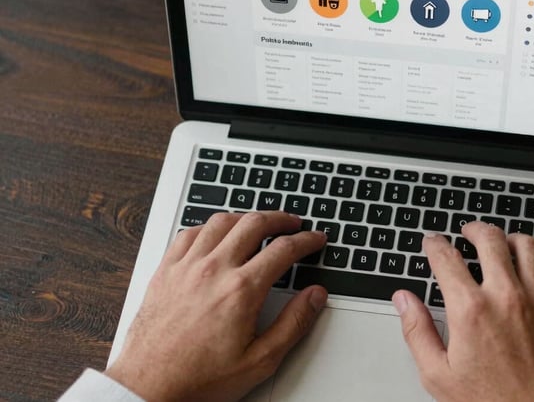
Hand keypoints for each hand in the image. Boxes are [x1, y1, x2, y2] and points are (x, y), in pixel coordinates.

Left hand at [105, 211, 327, 401]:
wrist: (149, 388)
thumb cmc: (199, 379)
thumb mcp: (260, 360)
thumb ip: (293, 324)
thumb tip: (315, 296)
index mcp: (241, 290)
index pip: (284, 250)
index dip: (306, 240)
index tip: (315, 239)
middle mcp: (214, 270)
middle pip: (254, 223)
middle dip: (280, 218)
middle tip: (292, 223)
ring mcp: (186, 267)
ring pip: (221, 221)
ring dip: (245, 217)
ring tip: (258, 223)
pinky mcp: (165, 271)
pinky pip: (189, 233)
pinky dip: (209, 227)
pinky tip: (216, 233)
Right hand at [392, 222, 533, 401]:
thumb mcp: (438, 375)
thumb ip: (417, 331)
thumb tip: (404, 301)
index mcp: (471, 311)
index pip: (446, 258)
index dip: (434, 244)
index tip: (432, 242)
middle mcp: (506, 297)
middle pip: (489, 239)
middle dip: (473, 229)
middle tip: (467, 232)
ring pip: (528, 246)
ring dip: (510, 238)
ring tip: (501, 242)